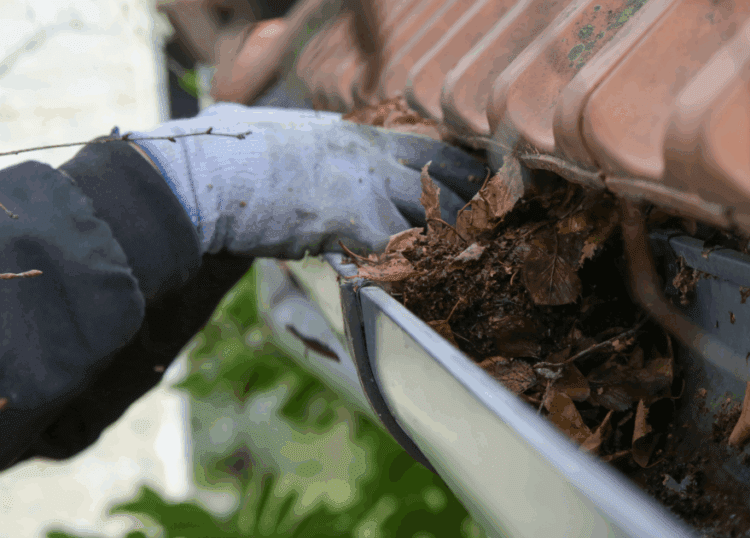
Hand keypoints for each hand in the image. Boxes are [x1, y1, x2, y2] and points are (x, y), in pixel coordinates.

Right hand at [132, 103, 487, 257]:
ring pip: (429, 212)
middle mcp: (366, 153)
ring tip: (469, 261)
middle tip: (491, 222)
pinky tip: (423, 283)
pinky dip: (412, 267)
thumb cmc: (225, 152)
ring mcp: (362, 183)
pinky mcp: (351, 218)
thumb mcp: (276, 133)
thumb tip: (293, 142)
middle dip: (468, 200)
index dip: (454, 165)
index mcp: (351, 133)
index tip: (476, 180)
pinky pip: (399, 248)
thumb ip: (305, 143)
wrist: (203, 174)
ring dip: (448, 240)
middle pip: (439, 175)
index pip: (423, 145)